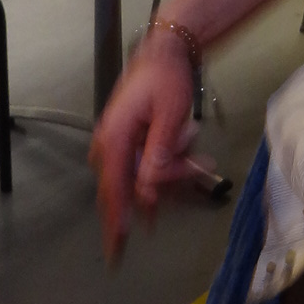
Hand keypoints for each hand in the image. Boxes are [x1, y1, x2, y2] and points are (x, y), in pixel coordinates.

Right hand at [89, 33, 200, 261]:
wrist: (165, 51)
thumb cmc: (167, 79)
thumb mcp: (169, 117)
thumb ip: (157, 156)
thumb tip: (147, 192)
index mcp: (113, 140)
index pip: (113, 192)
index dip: (116, 224)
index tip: (116, 252)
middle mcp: (109, 145)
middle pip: (129, 188)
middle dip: (162, 187)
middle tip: (194, 164)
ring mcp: (117, 144)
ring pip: (142, 178)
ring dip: (170, 171)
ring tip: (194, 145)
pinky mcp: (128, 142)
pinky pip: (145, 166)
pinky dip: (166, 165)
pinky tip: (186, 153)